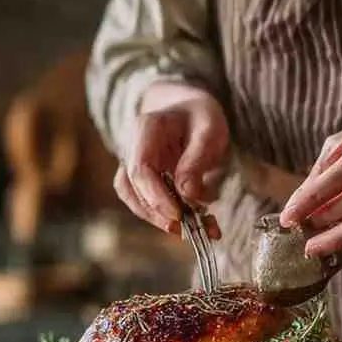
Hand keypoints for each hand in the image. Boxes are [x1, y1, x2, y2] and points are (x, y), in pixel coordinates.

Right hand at [115, 83, 228, 235]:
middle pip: (132, 188)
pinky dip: (164, 216)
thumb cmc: (201, 117)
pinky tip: (190, 223)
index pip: (140, 169)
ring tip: (191, 230)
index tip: (178, 215)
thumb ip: (197, 159)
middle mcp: (132, 147)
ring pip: (133, 199)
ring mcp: (132, 164)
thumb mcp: (209, 129)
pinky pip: (144, 203)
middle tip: (188, 230)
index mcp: (146, 128)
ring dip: (159, 219)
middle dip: (158, 213)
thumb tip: (187, 193)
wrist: (190, 112)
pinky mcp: (140, 181)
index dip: (155, 197)